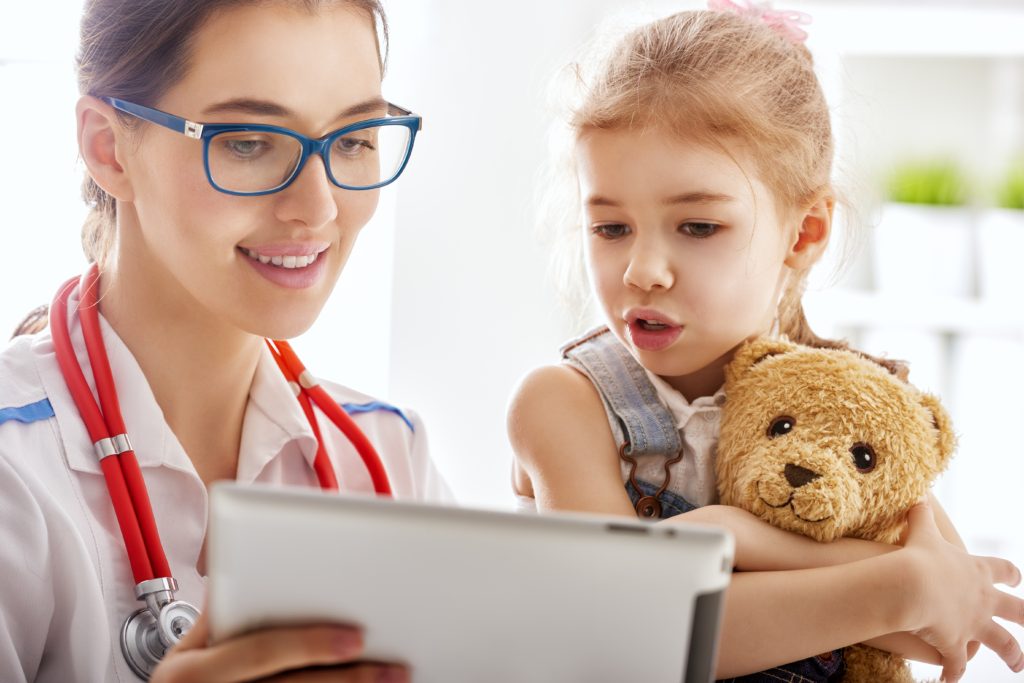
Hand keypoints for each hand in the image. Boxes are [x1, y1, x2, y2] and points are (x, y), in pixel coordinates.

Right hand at [150, 610, 408, 682]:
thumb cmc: (184, 682)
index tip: (356, 636)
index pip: (260, 651)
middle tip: (392, 666)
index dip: (309, 644)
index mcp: (194, 670)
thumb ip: (222, 616)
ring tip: (392, 678)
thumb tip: (257, 568)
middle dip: (346, 676)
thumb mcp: (189, 650)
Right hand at [900, 500, 1023, 682]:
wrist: (912, 584)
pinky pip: (956, 666)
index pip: (1003, 571)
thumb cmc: (919, 556)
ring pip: (1002, 643)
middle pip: (1016, 612)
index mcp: (978, 572)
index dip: (1011, 575)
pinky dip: (954, 675)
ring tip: (1019, 665)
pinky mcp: (955, 643)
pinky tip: (950, 682)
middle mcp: (983, 600)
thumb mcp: (922, 532)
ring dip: (1012, 654)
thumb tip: (918, 498)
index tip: (1017, 580)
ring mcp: (973, 624)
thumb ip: (922, 516)